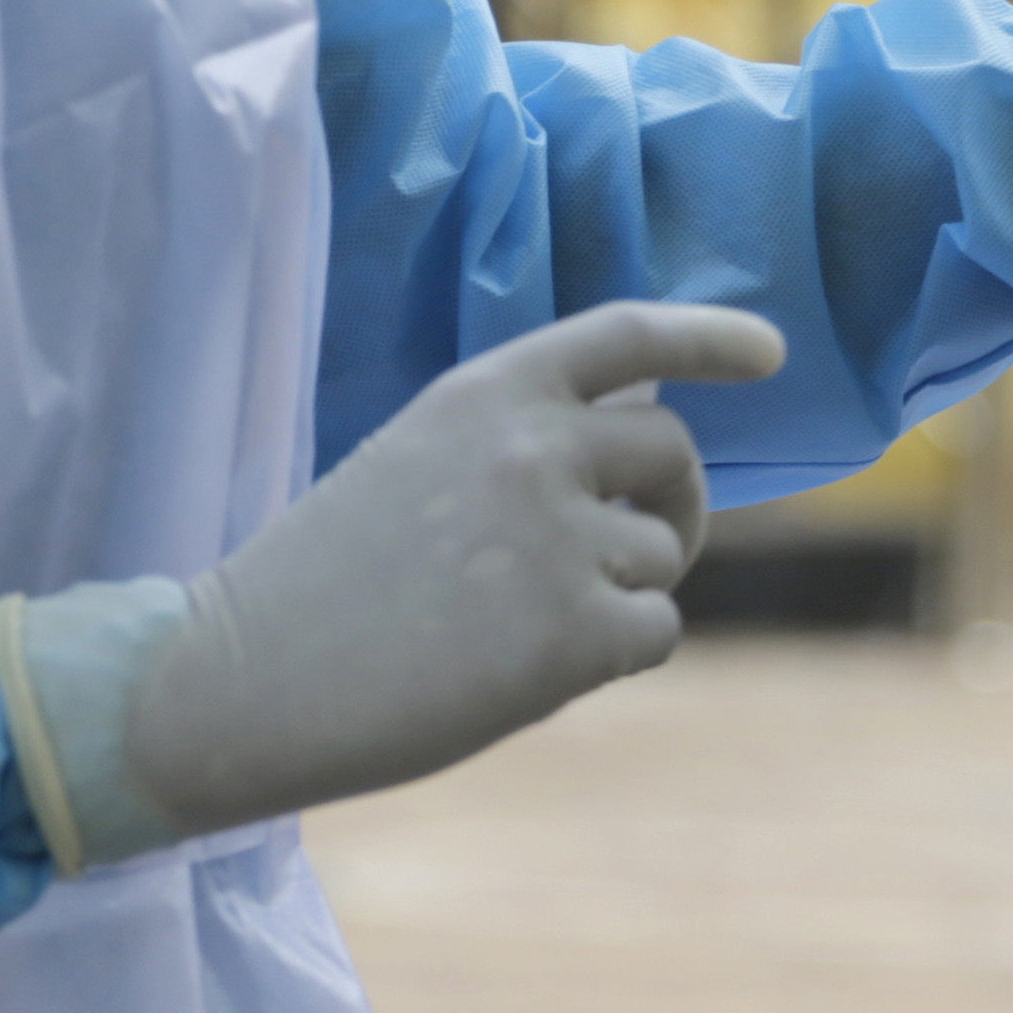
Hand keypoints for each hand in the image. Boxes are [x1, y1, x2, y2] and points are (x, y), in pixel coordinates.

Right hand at [121, 302, 787, 831]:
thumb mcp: (418, 461)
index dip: (709, 337)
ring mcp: (561, 540)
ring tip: (518, 624)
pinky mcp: (574, 634)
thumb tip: (642, 441)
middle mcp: (536, 447)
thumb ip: (521, 443)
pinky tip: (526, 668)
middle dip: (673, 500)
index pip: (627, 335)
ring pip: (660, 556)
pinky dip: (612, 655)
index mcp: (487, 391)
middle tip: (641, 548)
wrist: (242, 677)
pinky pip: (654, 632)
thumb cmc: (322, 582)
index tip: (770, 353)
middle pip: (670, 452)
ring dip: (620, 590)